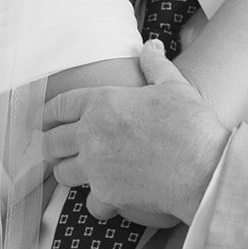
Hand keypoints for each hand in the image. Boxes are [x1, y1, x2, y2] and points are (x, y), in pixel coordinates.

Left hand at [42, 41, 229, 225]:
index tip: (44, 119)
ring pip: (62, 174)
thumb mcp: (174, 86)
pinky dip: (95, 203)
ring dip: (68, 172)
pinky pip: (88, 203)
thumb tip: (152, 46)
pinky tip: (105, 199)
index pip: (59, 106)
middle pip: (51, 143)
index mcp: (102, 102)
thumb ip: (156, 65)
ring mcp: (96, 167)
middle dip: (52, 145)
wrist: (203, 168)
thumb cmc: (190, 124)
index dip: (48, 113)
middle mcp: (91, 134)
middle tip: (57, 148)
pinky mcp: (107, 194)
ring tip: (78, 171)